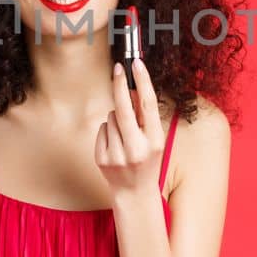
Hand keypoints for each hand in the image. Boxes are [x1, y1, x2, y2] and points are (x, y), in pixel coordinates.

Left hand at [96, 58, 163, 199]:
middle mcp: (137, 149)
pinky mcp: (102, 159)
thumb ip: (145, 117)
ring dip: (116, 119)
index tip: (136, 63)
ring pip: (111, 117)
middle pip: (123, 108)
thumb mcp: (154, 140)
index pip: (148, 105)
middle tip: (117, 69)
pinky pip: (102, 129)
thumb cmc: (147, 160)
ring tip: (125, 136)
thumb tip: (133, 89)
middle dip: (120, 85)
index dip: (142, 81)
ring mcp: (118, 155)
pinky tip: (115, 145)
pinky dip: (107, 132)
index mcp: (155, 141)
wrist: (135, 193)